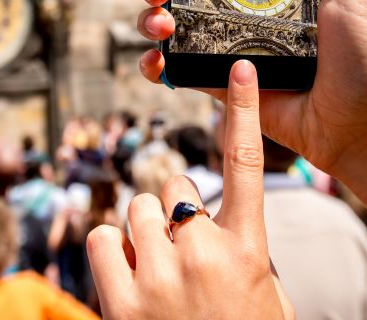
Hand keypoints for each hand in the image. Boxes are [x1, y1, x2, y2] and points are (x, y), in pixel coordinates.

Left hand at [87, 61, 290, 318]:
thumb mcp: (263, 294)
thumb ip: (238, 248)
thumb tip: (206, 221)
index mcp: (249, 248)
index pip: (247, 164)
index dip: (244, 110)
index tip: (240, 69)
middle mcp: (205, 253)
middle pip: (173, 190)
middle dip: (173, 214)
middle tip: (181, 253)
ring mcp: (162, 276)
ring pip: (137, 211)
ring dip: (142, 235)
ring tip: (156, 273)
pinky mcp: (123, 301)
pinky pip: (104, 238)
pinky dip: (112, 251)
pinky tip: (128, 277)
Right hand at [135, 0, 366, 174]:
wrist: (353, 129)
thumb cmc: (361, 62)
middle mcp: (236, 9)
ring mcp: (221, 45)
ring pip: (166, 21)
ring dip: (148, 17)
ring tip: (159, 23)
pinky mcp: (214, 82)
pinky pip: (172, 69)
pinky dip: (153, 63)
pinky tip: (156, 61)